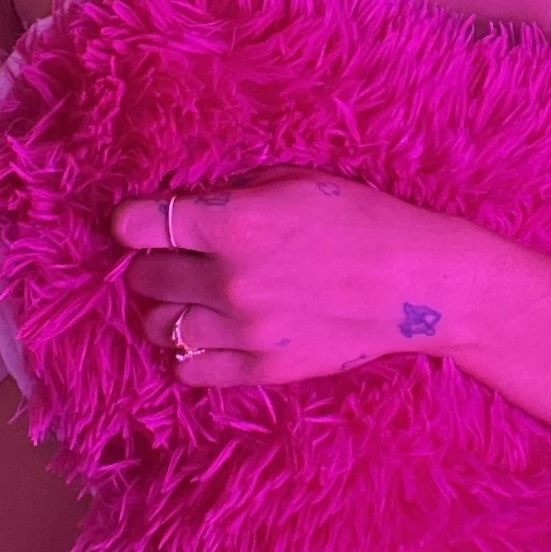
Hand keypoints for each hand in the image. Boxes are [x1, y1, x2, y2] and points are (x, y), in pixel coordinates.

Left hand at [109, 164, 460, 385]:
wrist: (417, 283)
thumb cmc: (363, 219)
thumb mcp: (294, 182)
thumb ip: (233, 195)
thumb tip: (186, 207)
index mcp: (234, 225)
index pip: (138, 226)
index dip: (133, 221)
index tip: (141, 223)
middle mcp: (230, 280)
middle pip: (146, 278)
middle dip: (155, 263)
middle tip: (179, 258)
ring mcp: (244, 331)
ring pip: (160, 326)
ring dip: (168, 308)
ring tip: (194, 297)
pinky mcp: (262, 369)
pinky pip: (189, 369)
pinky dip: (188, 351)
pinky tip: (210, 332)